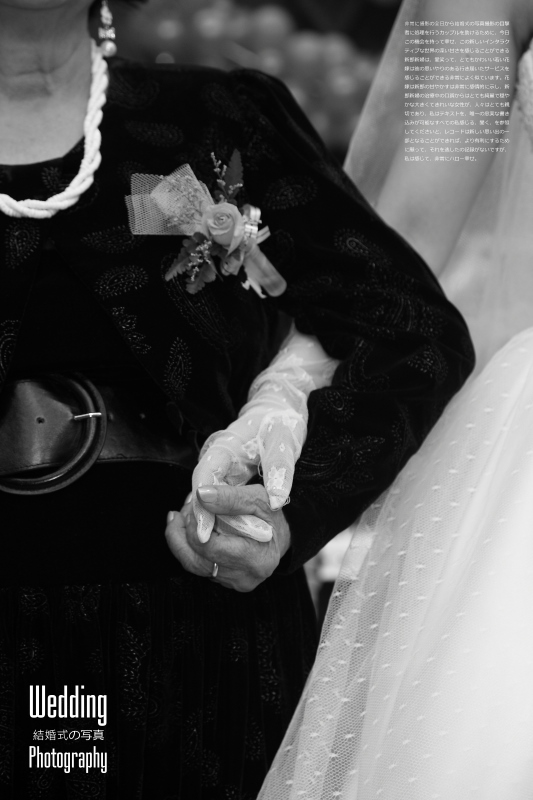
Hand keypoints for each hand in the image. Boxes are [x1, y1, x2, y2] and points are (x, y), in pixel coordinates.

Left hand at [165, 483, 290, 591]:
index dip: (196, 526)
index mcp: (257, 559)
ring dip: (182, 539)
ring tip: (184, 515)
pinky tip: (193, 527)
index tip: (194, 505)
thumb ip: (230, 497)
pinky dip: (190, 545)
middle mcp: (244, 578)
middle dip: (182, 533)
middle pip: (196, 561)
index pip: (211, 547)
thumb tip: (201, 495)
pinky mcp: (224, 581)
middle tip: (183, 509)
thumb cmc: (273, 514)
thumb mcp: (258, 498)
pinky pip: (198, 565)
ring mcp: (233, 582)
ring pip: (192, 564)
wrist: (282, 532)